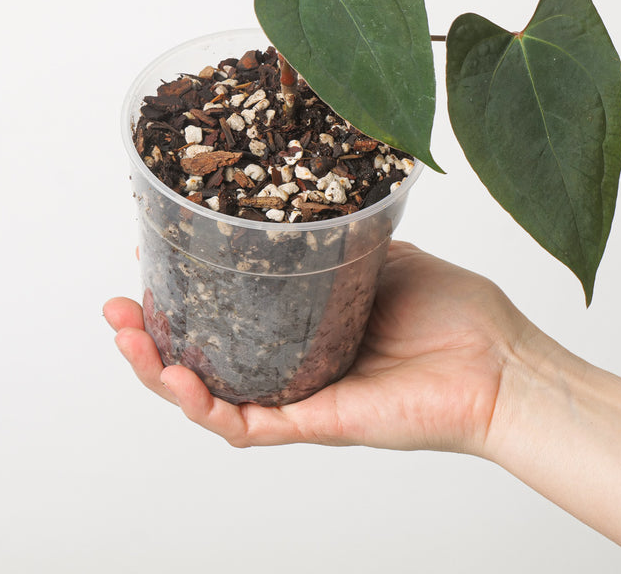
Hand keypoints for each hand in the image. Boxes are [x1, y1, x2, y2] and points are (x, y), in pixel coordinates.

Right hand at [103, 240, 536, 452]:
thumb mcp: (381, 254)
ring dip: (158, 369)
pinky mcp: (316, 423)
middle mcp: (293, 365)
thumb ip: (338, 236)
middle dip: (151, 335)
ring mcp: (300, 398)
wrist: (504, 364)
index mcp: (304, 326)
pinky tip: (177, 374)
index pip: (227, 314)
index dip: (183, 294)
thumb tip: (298, 197)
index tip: (148, 259)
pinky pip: (246, 423)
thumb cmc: (456, 313)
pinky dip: (204, 404)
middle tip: (116, 308)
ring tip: (127, 337)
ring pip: (210, 394)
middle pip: (204, 357)